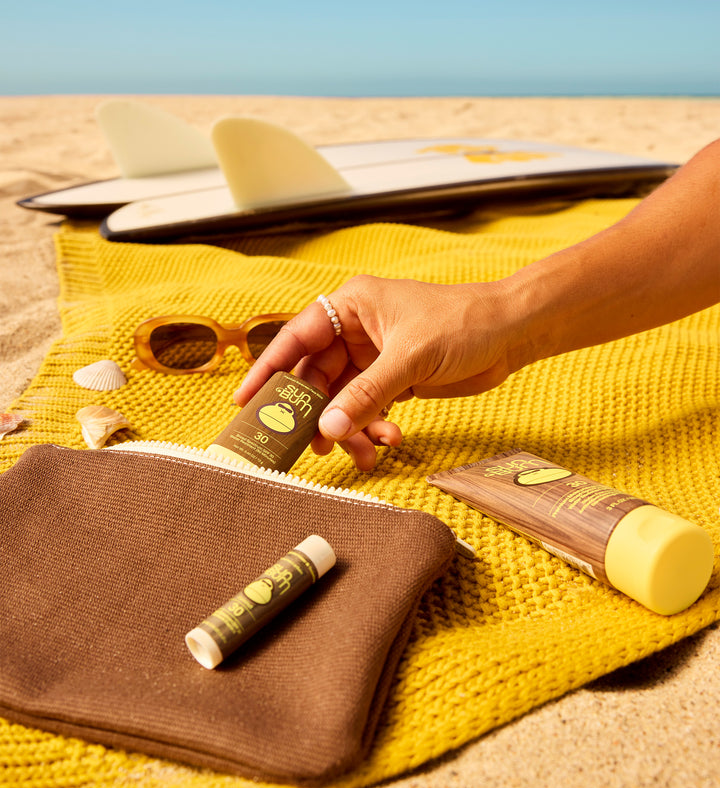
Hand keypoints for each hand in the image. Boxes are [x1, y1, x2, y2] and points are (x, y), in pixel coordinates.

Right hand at [234, 274, 525, 469]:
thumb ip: (367, 395)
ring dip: (349, 430)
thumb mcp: (410, 358)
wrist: (511, 333)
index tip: (245, 400)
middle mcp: (356, 331)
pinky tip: (388, 441)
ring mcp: (373, 358)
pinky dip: (372, 429)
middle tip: (311, 446)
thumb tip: (329, 429)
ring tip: (365, 454)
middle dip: (317, 415)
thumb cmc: (463, 323)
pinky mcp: (392, 380)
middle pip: (317, 378)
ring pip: (342, 401)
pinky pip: (367, 410)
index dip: (269, 370)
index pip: (297, 338)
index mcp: (352, 306)